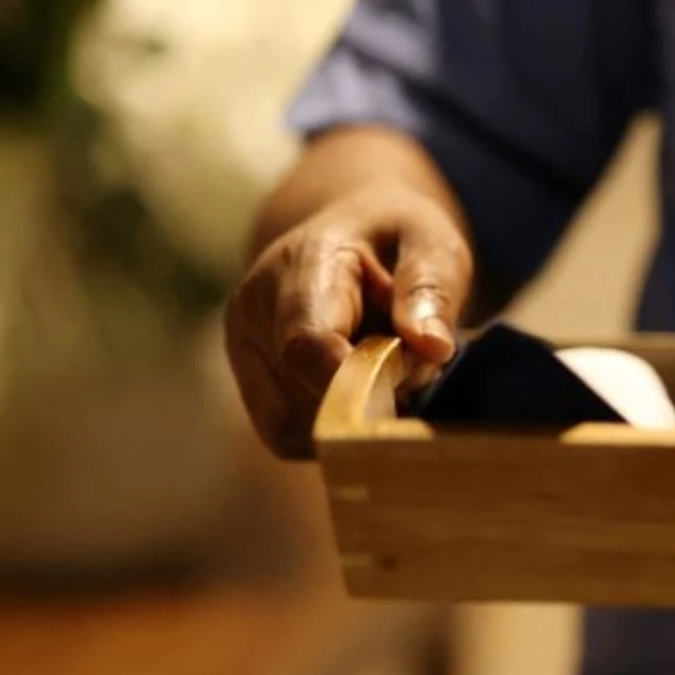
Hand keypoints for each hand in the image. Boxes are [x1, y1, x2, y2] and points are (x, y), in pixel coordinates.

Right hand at [224, 185, 471, 457]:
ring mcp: (243, 355)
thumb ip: (432, 287)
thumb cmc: (398, 238)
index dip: (356, 384)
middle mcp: (252, 313)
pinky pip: (290, 438)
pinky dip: (337, 430)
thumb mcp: (431, 240)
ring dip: (353, 420)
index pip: (307, 344)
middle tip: (420, 375)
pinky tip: (367, 395)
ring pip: (294, 427)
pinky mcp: (251, 389)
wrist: (353, 237)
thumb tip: (431, 347)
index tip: (410, 394)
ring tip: (392, 377)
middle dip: (371, 401)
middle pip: (303, 393)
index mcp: (297, 266)